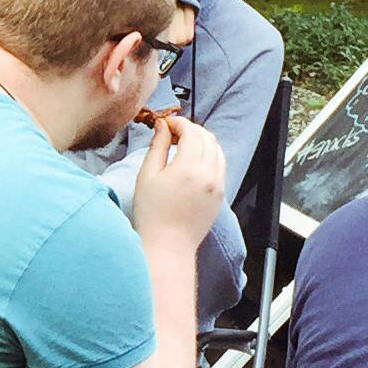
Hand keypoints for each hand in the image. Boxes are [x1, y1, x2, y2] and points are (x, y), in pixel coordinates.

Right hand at [126, 113, 226, 249]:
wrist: (168, 245)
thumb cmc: (152, 214)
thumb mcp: (147, 175)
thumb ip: (157, 146)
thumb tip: (162, 126)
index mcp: (189, 167)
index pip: (191, 131)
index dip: (178, 123)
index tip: (165, 124)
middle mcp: (209, 174)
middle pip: (207, 137)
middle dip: (190, 129)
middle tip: (172, 133)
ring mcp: (218, 184)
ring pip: (217, 149)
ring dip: (202, 141)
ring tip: (182, 147)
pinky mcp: (220, 194)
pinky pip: (220, 165)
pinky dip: (209, 156)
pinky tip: (192, 162)